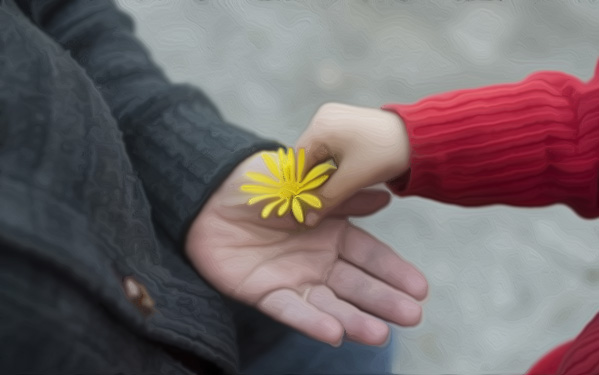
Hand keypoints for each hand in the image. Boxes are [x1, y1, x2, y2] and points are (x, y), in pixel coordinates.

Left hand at [185, 152, 426, 346]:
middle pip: (356, 285)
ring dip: (354, 319)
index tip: (420, 289)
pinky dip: (310, 321)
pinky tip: (334, 333)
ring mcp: (293, 278)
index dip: (394, 272)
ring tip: (380, 334)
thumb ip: (343, 196)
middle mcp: (318, 260)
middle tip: (412, 317)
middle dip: (384, 301)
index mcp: (332, 233)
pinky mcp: (265, 293)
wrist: (210, 195)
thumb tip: (386, 199)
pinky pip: (290, 309)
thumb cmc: (261, 185)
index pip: (370, 256)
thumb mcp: (305, 184)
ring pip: (329, 303)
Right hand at [296, 103, 410, 225]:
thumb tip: (306, 219)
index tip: (303, 206)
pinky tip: (342, 175)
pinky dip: (332, 163)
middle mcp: (322, 117)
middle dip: (312, 179)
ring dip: (323, 172)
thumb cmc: (386, 154)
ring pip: (318, 153)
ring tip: (334, 189)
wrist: (419, 137)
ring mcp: (333, 116)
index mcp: (320, 127)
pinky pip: (329, 146)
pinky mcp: (344, 121)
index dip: (299, 186)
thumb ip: (326, 200)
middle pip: (306, 157)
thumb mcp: (352, 180)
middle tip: (318, 201)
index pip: (297, 162)